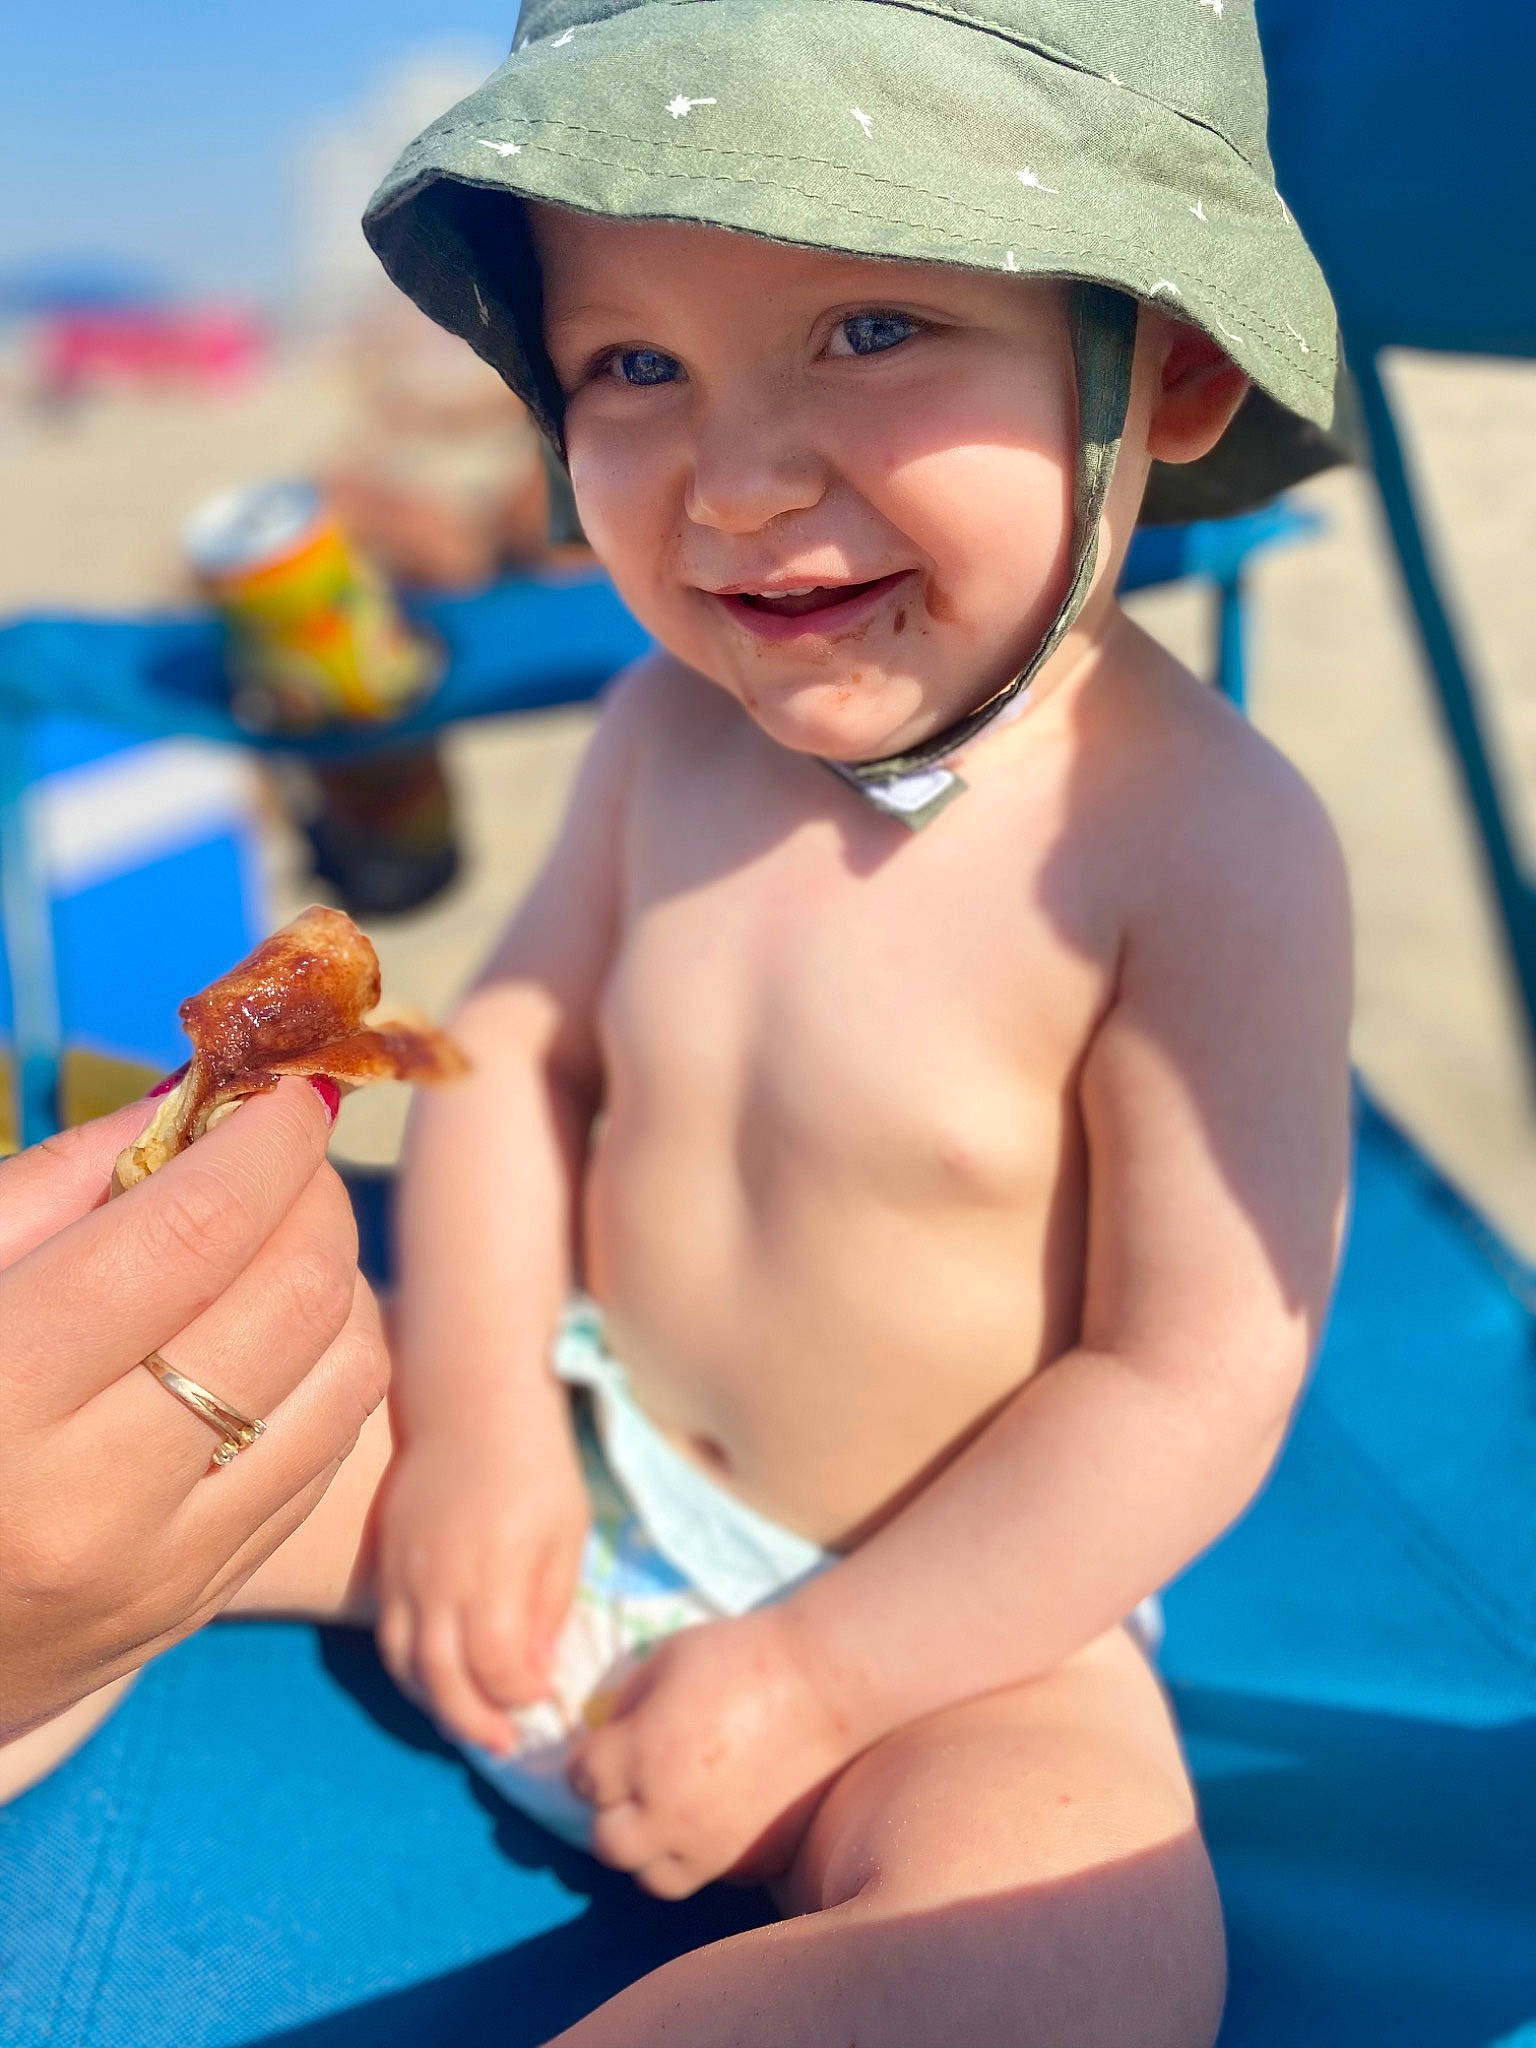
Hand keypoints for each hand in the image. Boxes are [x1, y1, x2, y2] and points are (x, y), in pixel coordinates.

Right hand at [0, 1078, 387, 1742]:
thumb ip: (60, 1183)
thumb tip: (201, 1099)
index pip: (192, 1235)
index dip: (264, 1141)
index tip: (289, 1088)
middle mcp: (94, 1500)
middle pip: (290, 1298)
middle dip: (311, 1195)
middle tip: (282, 1154)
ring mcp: (163, 1568)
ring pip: (343, 1373)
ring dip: (336, 1274)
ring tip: (275, 1235)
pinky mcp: (204, 1598)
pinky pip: (331, 1446)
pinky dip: (330, 1359)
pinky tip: (270, 1327)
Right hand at [373, 1406, 588, 1754]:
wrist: (470, 1399)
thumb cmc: (535, 1462)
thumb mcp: (568, 1529)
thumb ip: (552, 1603)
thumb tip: (537, 1670)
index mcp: (496, 1568)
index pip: (498, 1666)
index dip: (522, 1694)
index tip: (546, 1694)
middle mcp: (440, 1578)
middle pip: (444, 1680)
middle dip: (477, 1723)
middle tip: (507, 1743)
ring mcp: (405, 1572)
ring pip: (407, 1666)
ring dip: (439, 1706)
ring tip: (474, 1722)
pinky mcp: (385, 1562)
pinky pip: (389, 1637)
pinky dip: (412, 1672)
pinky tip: (441, 1679)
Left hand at [566, 1605, 856, 1898]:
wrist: (829, 1684)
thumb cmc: (745, 1655)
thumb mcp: (669, 1656)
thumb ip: (629, 1702)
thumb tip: (610, 1736)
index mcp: (639, 1756)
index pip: (581, 1779)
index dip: (589, 1760)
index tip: (606, 1747)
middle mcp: (667, 1812)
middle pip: (608, 1844)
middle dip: (612, 1812)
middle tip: (632, 1785)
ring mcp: (712, 1847)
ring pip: (655, 1878)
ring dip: (652, 1848)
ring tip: (671, 1814)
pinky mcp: (753, 1861)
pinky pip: (711, 1873)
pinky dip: (703, 1852)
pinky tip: (718, 1816)